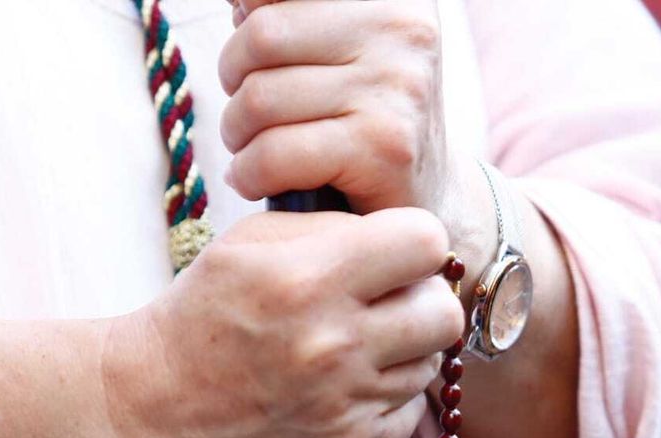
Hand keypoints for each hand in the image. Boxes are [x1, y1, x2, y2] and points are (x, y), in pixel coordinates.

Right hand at [110, 208, 464, 437]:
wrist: (148, 411)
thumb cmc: (200, 317)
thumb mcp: (247, 245)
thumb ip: (330, 228)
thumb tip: (401, 236)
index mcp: (308, 279)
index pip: (424, 242)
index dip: (413, 243)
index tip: (394, 255)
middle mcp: (333, 344)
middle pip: (443, 311)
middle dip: (421, 300)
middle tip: (388, 303)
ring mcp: (343, 405)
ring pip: (428, 365)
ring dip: (401, 353)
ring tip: (352, 350)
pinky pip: (409, 415)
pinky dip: (385, 400)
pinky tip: (343, 391)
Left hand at [218, 0, 466, 224]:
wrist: (427, 194)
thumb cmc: (365, 114)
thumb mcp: (342, 46)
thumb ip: (294, 16)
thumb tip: (236, 0)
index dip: (248, 18)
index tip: (256, 54)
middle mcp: (401, 27)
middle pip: (260, 36)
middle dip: (233, 78)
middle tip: (247, 110)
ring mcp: (396, 87)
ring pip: (260, 98)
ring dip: (237, 132)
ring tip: (252, 145)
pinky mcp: (382, 148)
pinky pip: (274, 154)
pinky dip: (248, 174)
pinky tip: (255, 179)